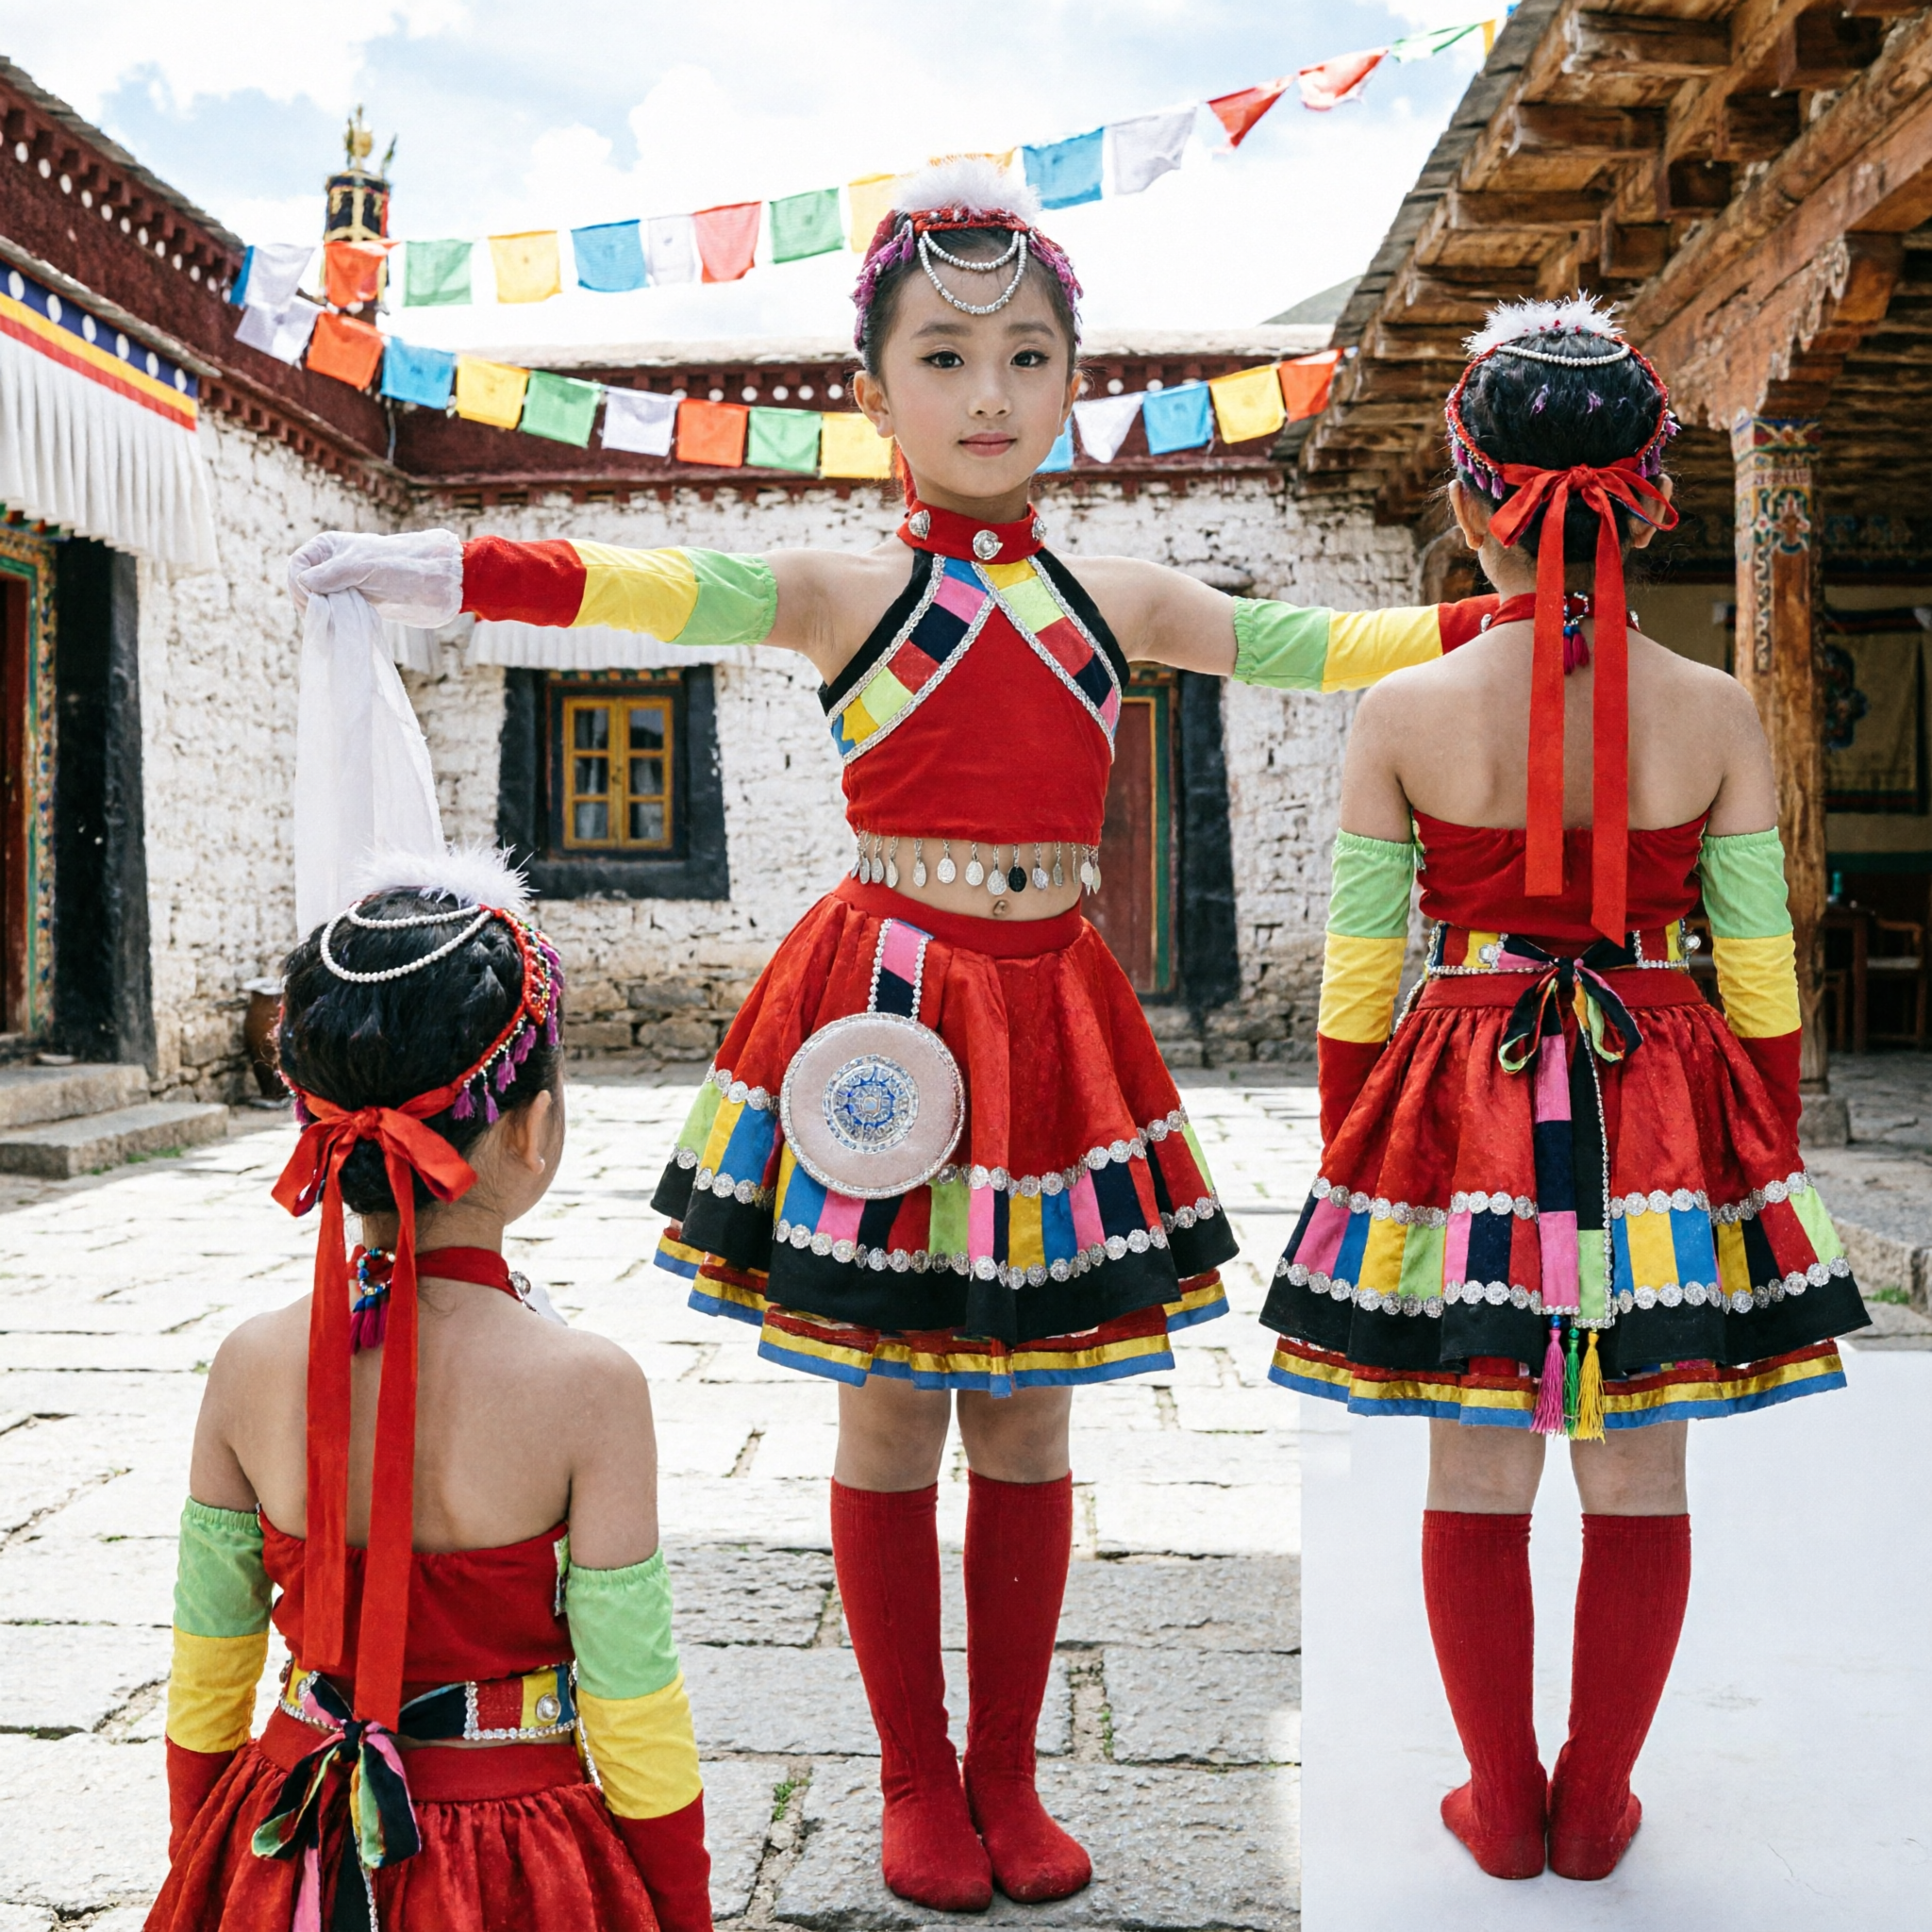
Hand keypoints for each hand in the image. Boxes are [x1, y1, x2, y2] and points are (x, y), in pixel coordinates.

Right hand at [287, 530, 463, 626]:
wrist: (437, 583)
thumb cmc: (402, 567)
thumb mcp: (362, 566)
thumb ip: (331, 574)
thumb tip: (303, 583)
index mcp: (329, 547)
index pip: (297, 566)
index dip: (300, 585)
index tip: (314, 601)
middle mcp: (333, 564)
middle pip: (303, 586)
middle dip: (309, 602)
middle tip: (325, 617)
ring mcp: (346, 584)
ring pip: (319, 602)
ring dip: (323, 614)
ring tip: (336, 623)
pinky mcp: (359, 602)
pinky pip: (335, 613)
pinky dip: (335, 621)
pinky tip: (341, 628)